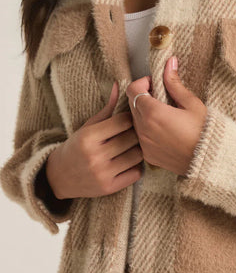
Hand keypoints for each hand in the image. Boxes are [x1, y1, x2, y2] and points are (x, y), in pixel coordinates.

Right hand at [46, 81, 143, 198]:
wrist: (59, 177)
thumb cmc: (77, 146)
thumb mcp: (88, 126)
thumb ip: (107, 108)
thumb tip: (120, 85)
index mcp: (88, 137)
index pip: (122, 121)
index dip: (129, 118)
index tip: (129, 119)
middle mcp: (96, 156)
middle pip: (132, 138)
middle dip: (136, 133)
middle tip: (136, 131)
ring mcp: (103, 173)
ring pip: (137, 155)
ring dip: (138, 149)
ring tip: (133, 146)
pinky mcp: (110, 188)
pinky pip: (136, 173)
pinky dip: (136, 166)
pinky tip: (129, 161)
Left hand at [126, 56, 207, 175]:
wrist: (209, 161)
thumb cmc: (204, 131)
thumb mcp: (192, 104)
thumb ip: (174, 83)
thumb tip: (169, 63)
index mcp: (153, 113)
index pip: (132, 90)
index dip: (143, 83)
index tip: (155, 84)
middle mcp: (143, 129)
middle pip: (131, 104)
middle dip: (143, 97)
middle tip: (162, 98)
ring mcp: (144, 144)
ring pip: (134, 121)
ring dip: (144, 114)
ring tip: (165, 115)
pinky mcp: (147, 155)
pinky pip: (140, 137)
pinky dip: (147, 130)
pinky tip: (165, 131)